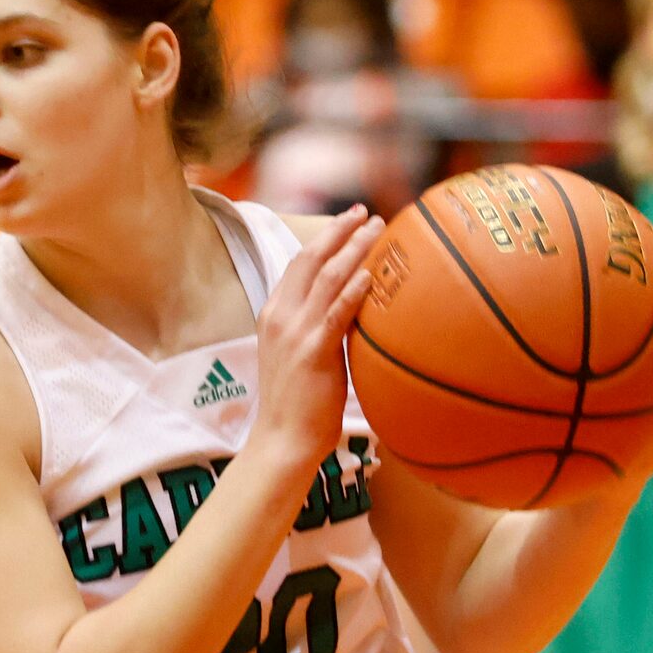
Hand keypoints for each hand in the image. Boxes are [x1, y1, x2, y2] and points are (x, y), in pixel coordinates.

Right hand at [249, 206, 382, 475]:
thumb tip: (351, 311)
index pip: (299, 263)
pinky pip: (336, 313)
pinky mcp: (313, 351)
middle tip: (367, 213)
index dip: (325, 237)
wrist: (282, 439)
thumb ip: (317, 329)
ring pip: (327, 277)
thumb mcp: (298, 356)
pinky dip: (353, 290)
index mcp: (273, 314)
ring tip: (379, 230)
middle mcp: (280, 315)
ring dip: (355, 249)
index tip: (349, 220)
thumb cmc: (296, 404)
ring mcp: (295, 332)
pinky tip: (370, 275)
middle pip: (311, 258)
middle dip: (340, 230)